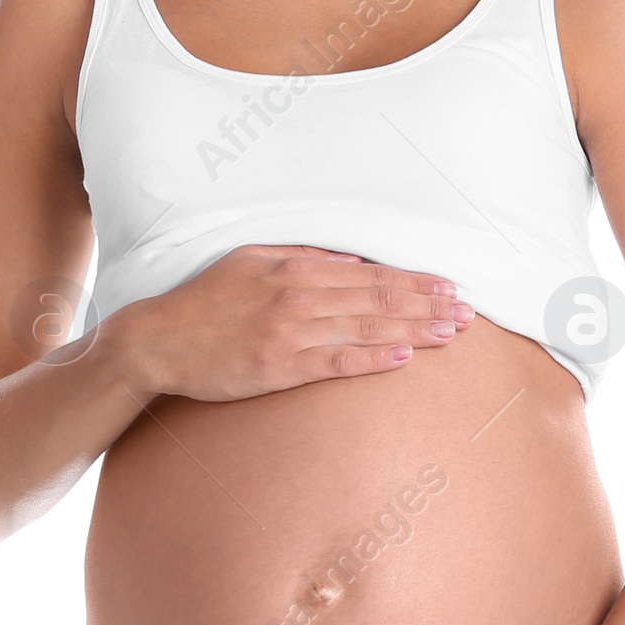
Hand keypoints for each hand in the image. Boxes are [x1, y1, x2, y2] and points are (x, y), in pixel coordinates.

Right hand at [118, 244, 473, 402]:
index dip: (413, 281)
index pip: (369, 274)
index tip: (447, 286)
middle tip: (466, 312)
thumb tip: (349, 261)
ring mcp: (289, 332)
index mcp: (293, 267)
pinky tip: (404, 357)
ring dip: (414, 330)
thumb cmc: (204, 300)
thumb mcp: (250, 260)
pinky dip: (373, 358)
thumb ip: (300, 257)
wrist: (158, 340)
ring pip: (366, 328)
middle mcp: (296, 295)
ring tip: (450, 334)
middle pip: (377, 299)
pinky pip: (336, 362)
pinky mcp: (278, 367)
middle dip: (427, 305)